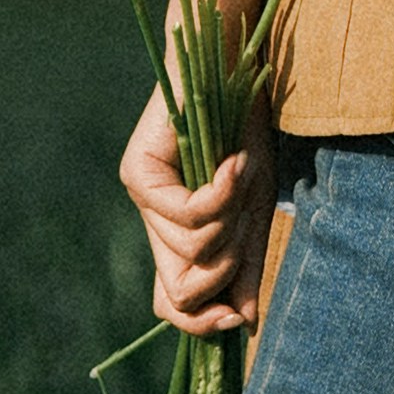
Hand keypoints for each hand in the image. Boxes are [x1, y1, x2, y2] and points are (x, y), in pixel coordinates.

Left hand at [118, 86, 272, 339]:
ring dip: (230, 222)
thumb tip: (245, 324)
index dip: (203, 323)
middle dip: (226, 268)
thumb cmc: (246, 136)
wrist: (233, 69)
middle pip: (178, 292)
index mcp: (176, 237)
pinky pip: (187, 215)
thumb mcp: (255, 212)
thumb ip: (247, 267)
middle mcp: (152, 223)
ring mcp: (141, 198)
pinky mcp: (138, 172)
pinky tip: (237, 164)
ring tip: (242, 176)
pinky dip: (223, 194)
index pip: (172, 305)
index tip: (240, 314)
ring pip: (190, 254)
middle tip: (247, 219)